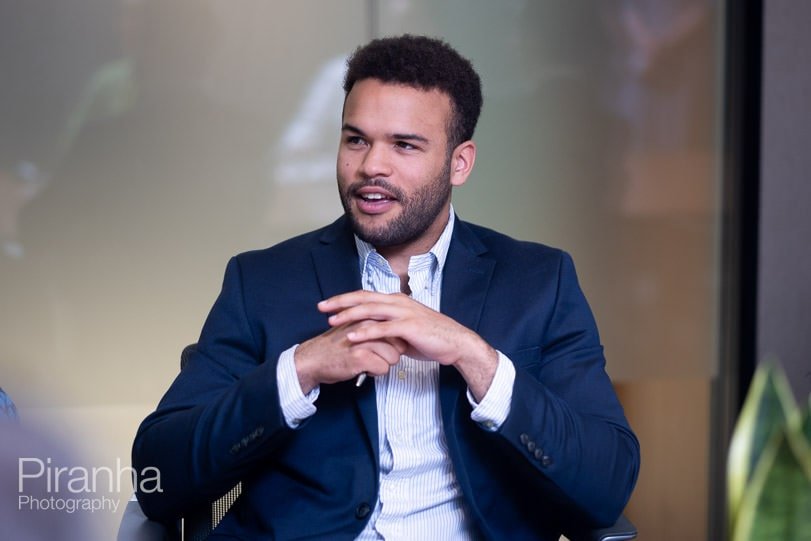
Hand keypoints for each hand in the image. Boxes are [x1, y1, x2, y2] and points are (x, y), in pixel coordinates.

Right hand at [294, 319, 405, 393]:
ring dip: (383, 364)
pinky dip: (375, 373)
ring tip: (367, 361)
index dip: (394, 342)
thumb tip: (398, 332)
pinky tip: (362, 368)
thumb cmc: (337, 346)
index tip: (381, 346)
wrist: (314, 359)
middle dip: (391, 354)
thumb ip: (376, 325)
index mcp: (369, 315)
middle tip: (373, 355)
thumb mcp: (357, 327)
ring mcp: (364, 339)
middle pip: (400, 344)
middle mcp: (367, 324)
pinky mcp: (360, 357)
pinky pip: (383, 369)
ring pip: (394, 358)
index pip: (398, 329)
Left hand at [319, 291, 498, 400]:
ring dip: (349, 315)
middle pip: (364, 298)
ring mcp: (404, 313)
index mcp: (396, 301)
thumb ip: (389, 328)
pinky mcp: (409, 327)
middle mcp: (398, 303)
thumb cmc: (432, 338)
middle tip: (321, 306)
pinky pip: (383, 329)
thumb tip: (373, 333)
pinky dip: (366, 332)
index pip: (366, 296)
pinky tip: (352, 336)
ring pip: (371, 311)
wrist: (456, 343)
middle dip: (341, 302)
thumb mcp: (406, 330)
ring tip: (332, 321)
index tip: (328, 304)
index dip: (346, 299)